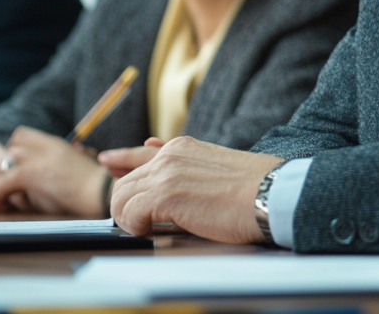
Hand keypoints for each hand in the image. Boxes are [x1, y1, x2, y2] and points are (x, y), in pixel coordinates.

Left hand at [0, 126, 109, 216]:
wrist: (104, 194)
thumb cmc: (97, 186)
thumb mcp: (81, 166)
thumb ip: (67, 159)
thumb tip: (67, 159)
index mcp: (58, 144)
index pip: (23, 135)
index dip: (16, 150)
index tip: (17, 167)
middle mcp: (47, 146)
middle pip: (13, 144)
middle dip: (8, 163)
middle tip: (9, 182)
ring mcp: (39, 159)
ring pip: (5, 160)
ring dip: (1, 178)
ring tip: (1, 195)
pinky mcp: (32, 174)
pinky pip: (2, 182)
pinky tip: (0, 205)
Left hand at [110, 136, 282, 242]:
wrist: (271, 193)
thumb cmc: (254, 186)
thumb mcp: (216, 163)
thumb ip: (186, 162)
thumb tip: (153, 148)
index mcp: (183, 147)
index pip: (140, 153)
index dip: (121, 159)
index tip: (107, 160)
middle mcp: (170, 156)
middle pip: (125, 181)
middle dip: (125, 204)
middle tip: (136, 222)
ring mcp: (166, 174)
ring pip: (120, 197)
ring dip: (128, 217)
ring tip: (145, 229)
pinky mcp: (165, 196)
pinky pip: (129, 214)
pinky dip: (134, 226)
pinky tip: (149, 231)